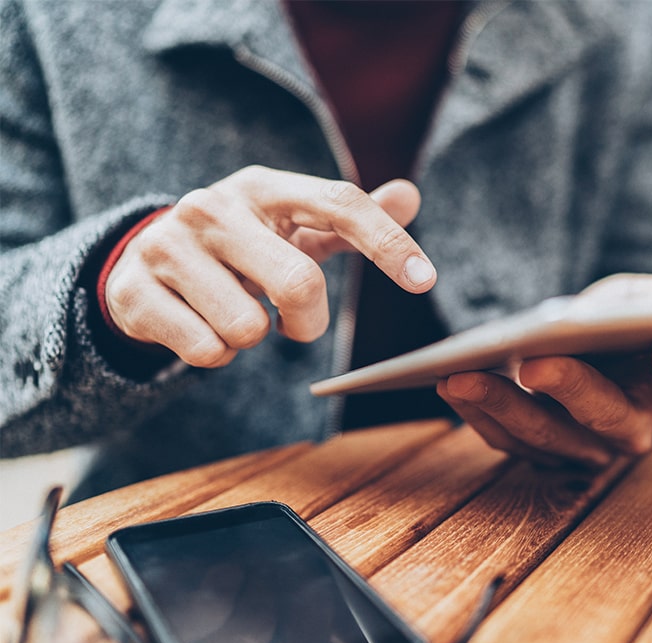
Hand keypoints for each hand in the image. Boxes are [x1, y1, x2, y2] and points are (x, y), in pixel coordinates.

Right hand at [105, 166, 433, 367]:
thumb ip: (349, 218)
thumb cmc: (241, 247)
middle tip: (288, 320)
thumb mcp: (292, 226)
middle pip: (299, 283)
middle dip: (306, 321)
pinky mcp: (134, 292)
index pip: (339, 203)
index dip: (387, 242)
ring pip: (248, 329)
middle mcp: (212, 206)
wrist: (143, 264)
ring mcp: (167, 246)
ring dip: (252, 338)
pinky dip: (216, 354)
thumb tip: (409, 194)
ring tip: (231, 313)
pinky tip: (201, 326)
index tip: (424, 281)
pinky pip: (207, 352)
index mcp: (262, 187)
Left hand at [436, 274, 651, 466]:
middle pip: (605, 415)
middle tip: (535, 363)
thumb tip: (651, 312)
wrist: (585, 345)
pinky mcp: (540, 450)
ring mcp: (583, 447)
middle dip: (570, 388)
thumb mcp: (638, 298)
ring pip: (545, 435)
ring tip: (461, 373)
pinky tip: (449, 382)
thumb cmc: (618, 318)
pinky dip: (477, 412)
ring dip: (501, 405)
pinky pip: (507, 441)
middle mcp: (630, 426)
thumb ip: (650, 301)